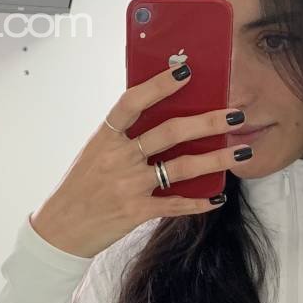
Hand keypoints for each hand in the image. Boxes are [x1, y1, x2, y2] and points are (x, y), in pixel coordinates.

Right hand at [29, 63, 248, 258]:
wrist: (60, 230)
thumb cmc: (79, 188)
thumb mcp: (93, 154)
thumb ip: (122, 138)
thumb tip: (159, 117)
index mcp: (105, 137)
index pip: (133, 101)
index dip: (159, 84)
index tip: (186, 71)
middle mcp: (118, 157)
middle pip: (170, 132)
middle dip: (208, 122)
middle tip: (236, 115)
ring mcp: (129, 185)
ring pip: (182, 167)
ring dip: (217, 158)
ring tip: (242, 151)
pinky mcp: (136, 211)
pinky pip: (175, 204)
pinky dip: (199, 202)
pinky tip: (218, 197)